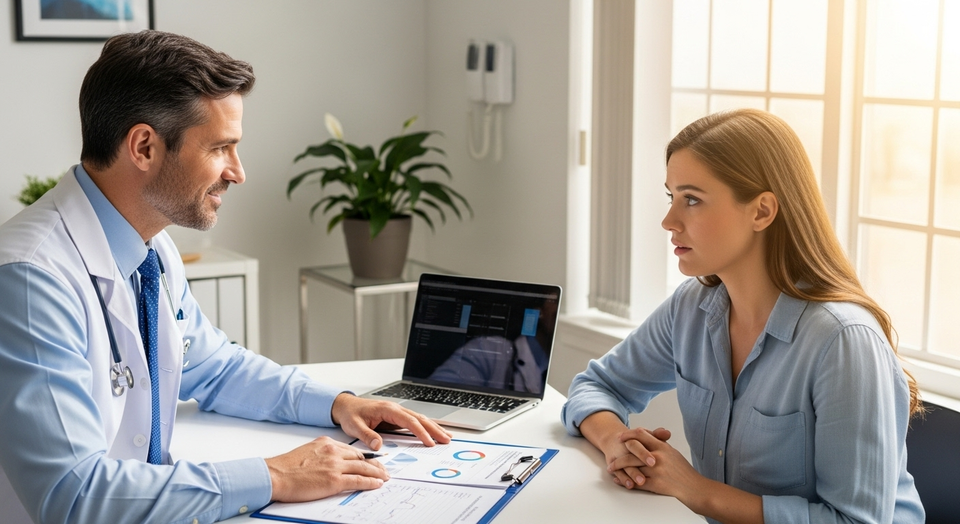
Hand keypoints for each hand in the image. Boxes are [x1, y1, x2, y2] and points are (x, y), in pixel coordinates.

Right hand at [265, 436, 389, 501]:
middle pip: (361, 458)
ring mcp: (335, 465)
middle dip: (375, 465)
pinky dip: (370, 482)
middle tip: (384, 470)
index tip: (372, 461)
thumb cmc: (286, 467)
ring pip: (364, 468)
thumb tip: (331, 462)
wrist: (276, 475)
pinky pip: (358, 480)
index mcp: (326, 443)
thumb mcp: (307, 451)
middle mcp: (333, 451)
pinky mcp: (334, 480)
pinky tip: (377, 484)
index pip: (352, 450)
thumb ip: (322, 453)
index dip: (365, 458)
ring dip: (377, 474)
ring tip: (385, 478)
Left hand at [330, 393, 451, 449]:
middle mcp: (395, 409)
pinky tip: (433, 432)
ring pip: (419, 419)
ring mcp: (397, 413)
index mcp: (387, 409)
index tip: (429, 442)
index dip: (420, 432)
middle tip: (446, 439)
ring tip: (446, 436)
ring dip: (433, 427)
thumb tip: (378, 445)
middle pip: (419, 418)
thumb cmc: (350, 414)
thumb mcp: (354, 426)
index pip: (409, 421)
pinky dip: (425, 427)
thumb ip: (367, 435)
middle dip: (434, 429)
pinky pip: (414, 422)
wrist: (345, 406)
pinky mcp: (396, 418)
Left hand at [610, 427, 702, 501]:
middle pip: (632, 449)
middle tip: (612, 453)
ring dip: (618, 466)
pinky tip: (618, 480)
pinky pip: (635, 482)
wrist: (696, 488)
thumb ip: (661, 445)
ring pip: (631, 465)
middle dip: (619, 451)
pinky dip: (625, 481)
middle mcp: (658, 456)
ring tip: (611, 467)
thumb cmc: (685, 472)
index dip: (629, 434)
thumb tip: (650, 437)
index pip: (642, 434)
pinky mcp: (656, 484)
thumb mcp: (673, 453)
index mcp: (663, 447)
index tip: (621, 437)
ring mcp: (656, 471)